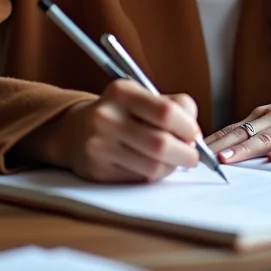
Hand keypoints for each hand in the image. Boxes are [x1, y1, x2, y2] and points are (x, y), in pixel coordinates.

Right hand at [17, 81, 200, 182]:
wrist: (74, 130)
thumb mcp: (143, 96)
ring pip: (152, 166)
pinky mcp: (97, 171)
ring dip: (172, 167)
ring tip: (173, 160)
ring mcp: (99, 145)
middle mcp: (107, 117)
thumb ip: (175, 106)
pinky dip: (154, 175)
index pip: (165, 112)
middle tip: (192, 155)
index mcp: (122, 91)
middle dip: (185, 153)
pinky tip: (152, 165)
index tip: (195, 134)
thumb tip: (196, 134)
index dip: (187, 127)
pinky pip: (138, 178)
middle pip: (160, 144)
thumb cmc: (121, 112)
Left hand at [205, 85, 270, 164]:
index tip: (192, 150)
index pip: (235, 128)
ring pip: (269, 137)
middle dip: (223, 145)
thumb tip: (226, 146)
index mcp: (266, 114)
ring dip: (247, 148)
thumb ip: (258, 130)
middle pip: (246, 132)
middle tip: (201, 156)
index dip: (214, 140)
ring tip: (228, 159)